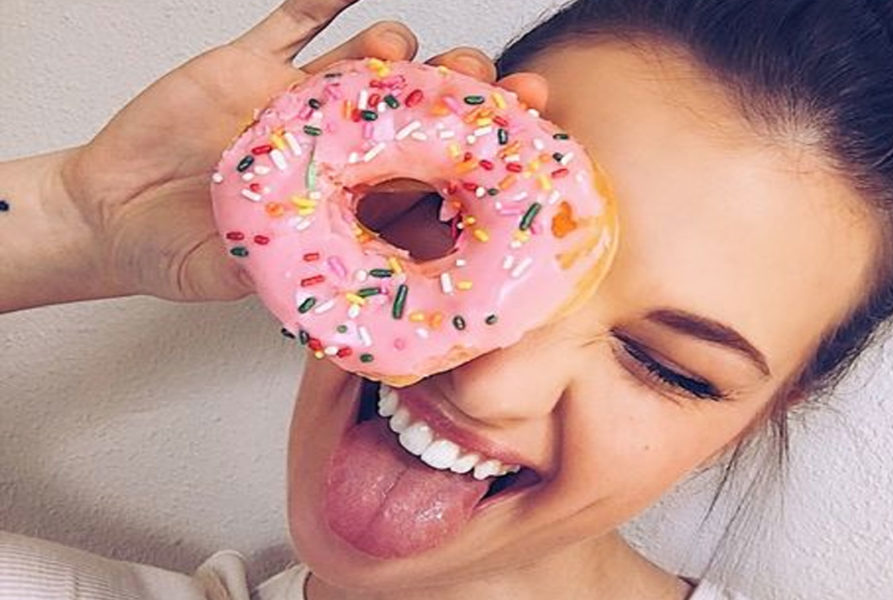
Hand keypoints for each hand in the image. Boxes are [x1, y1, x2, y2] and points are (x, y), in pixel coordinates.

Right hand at [58, 0, 547, 301]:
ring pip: (365, 67)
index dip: (478, 163)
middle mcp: (336, 145)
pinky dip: (320, 0)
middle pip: (415, 114)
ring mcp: (297, 100)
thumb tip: (349, 301)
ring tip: (419, 52)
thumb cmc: (179, 255)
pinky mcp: (250, 65)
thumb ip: (287, 273)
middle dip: (461, 99)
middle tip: (502, 86)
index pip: (429, 176)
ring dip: (399, 54)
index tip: (527, 149)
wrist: (108, 214)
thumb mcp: (238, 275)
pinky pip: (291, 21)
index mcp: (349, 199)